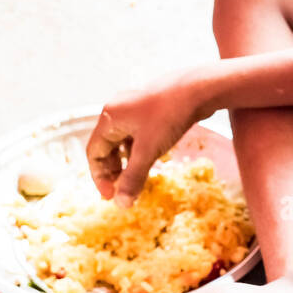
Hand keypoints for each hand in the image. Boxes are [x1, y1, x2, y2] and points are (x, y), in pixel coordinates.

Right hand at [86, 69, 205, 206]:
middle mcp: (118, 110)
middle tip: (123, 190)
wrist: (199, 89)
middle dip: (113, 170)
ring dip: (127, 162)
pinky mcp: (151, 109)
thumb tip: (121, 204)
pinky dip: (140, 150)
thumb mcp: (148, 151)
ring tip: (137, 179)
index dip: (100, 177)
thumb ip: (133, 178)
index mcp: (110, 117)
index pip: (94, 152)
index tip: (111, 196)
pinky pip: (138, 134)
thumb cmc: (169, 116)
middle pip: (106, 146)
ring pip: (123, 141)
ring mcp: (134, 108)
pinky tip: (151, 161)